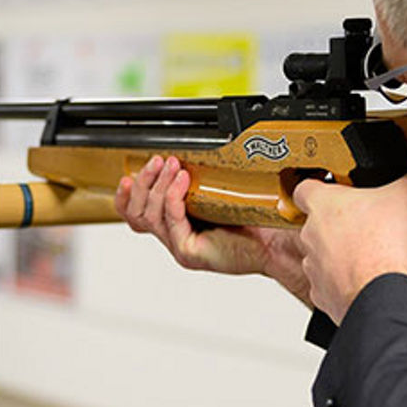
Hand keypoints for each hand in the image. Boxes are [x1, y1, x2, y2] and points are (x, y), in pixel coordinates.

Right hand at [115, 155, 309, 304]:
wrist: (277, 242)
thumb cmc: (256, 220)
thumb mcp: (218, 196)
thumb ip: (197, 183)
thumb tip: (185, 153)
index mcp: (178, 227)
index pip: (137, 214)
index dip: (128, 195)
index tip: (130, 173)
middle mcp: (176, 238)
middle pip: (137, 214)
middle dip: (144, 183)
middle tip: (157, 161)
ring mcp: (181, 248)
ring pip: (150, 217)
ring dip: (157, 186)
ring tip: (171, 165)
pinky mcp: (190, 253)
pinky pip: (172, 222)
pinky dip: (173, 198)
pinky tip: (182, 180)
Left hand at [293, 173, 406, 322]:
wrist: (384, 292)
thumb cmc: (386, 245)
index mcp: (324, 204)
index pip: (305, 188)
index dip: (320, 188)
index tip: (332, 190)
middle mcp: (311, 236)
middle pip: (318, 225)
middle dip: (341, 226)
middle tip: (368, 226)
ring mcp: (315, 268)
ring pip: (323, 257)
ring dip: (343, 256)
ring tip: (373, 256)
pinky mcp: (324, 296)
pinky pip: (332, 286)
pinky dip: (347, 284)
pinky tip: (370, 280)